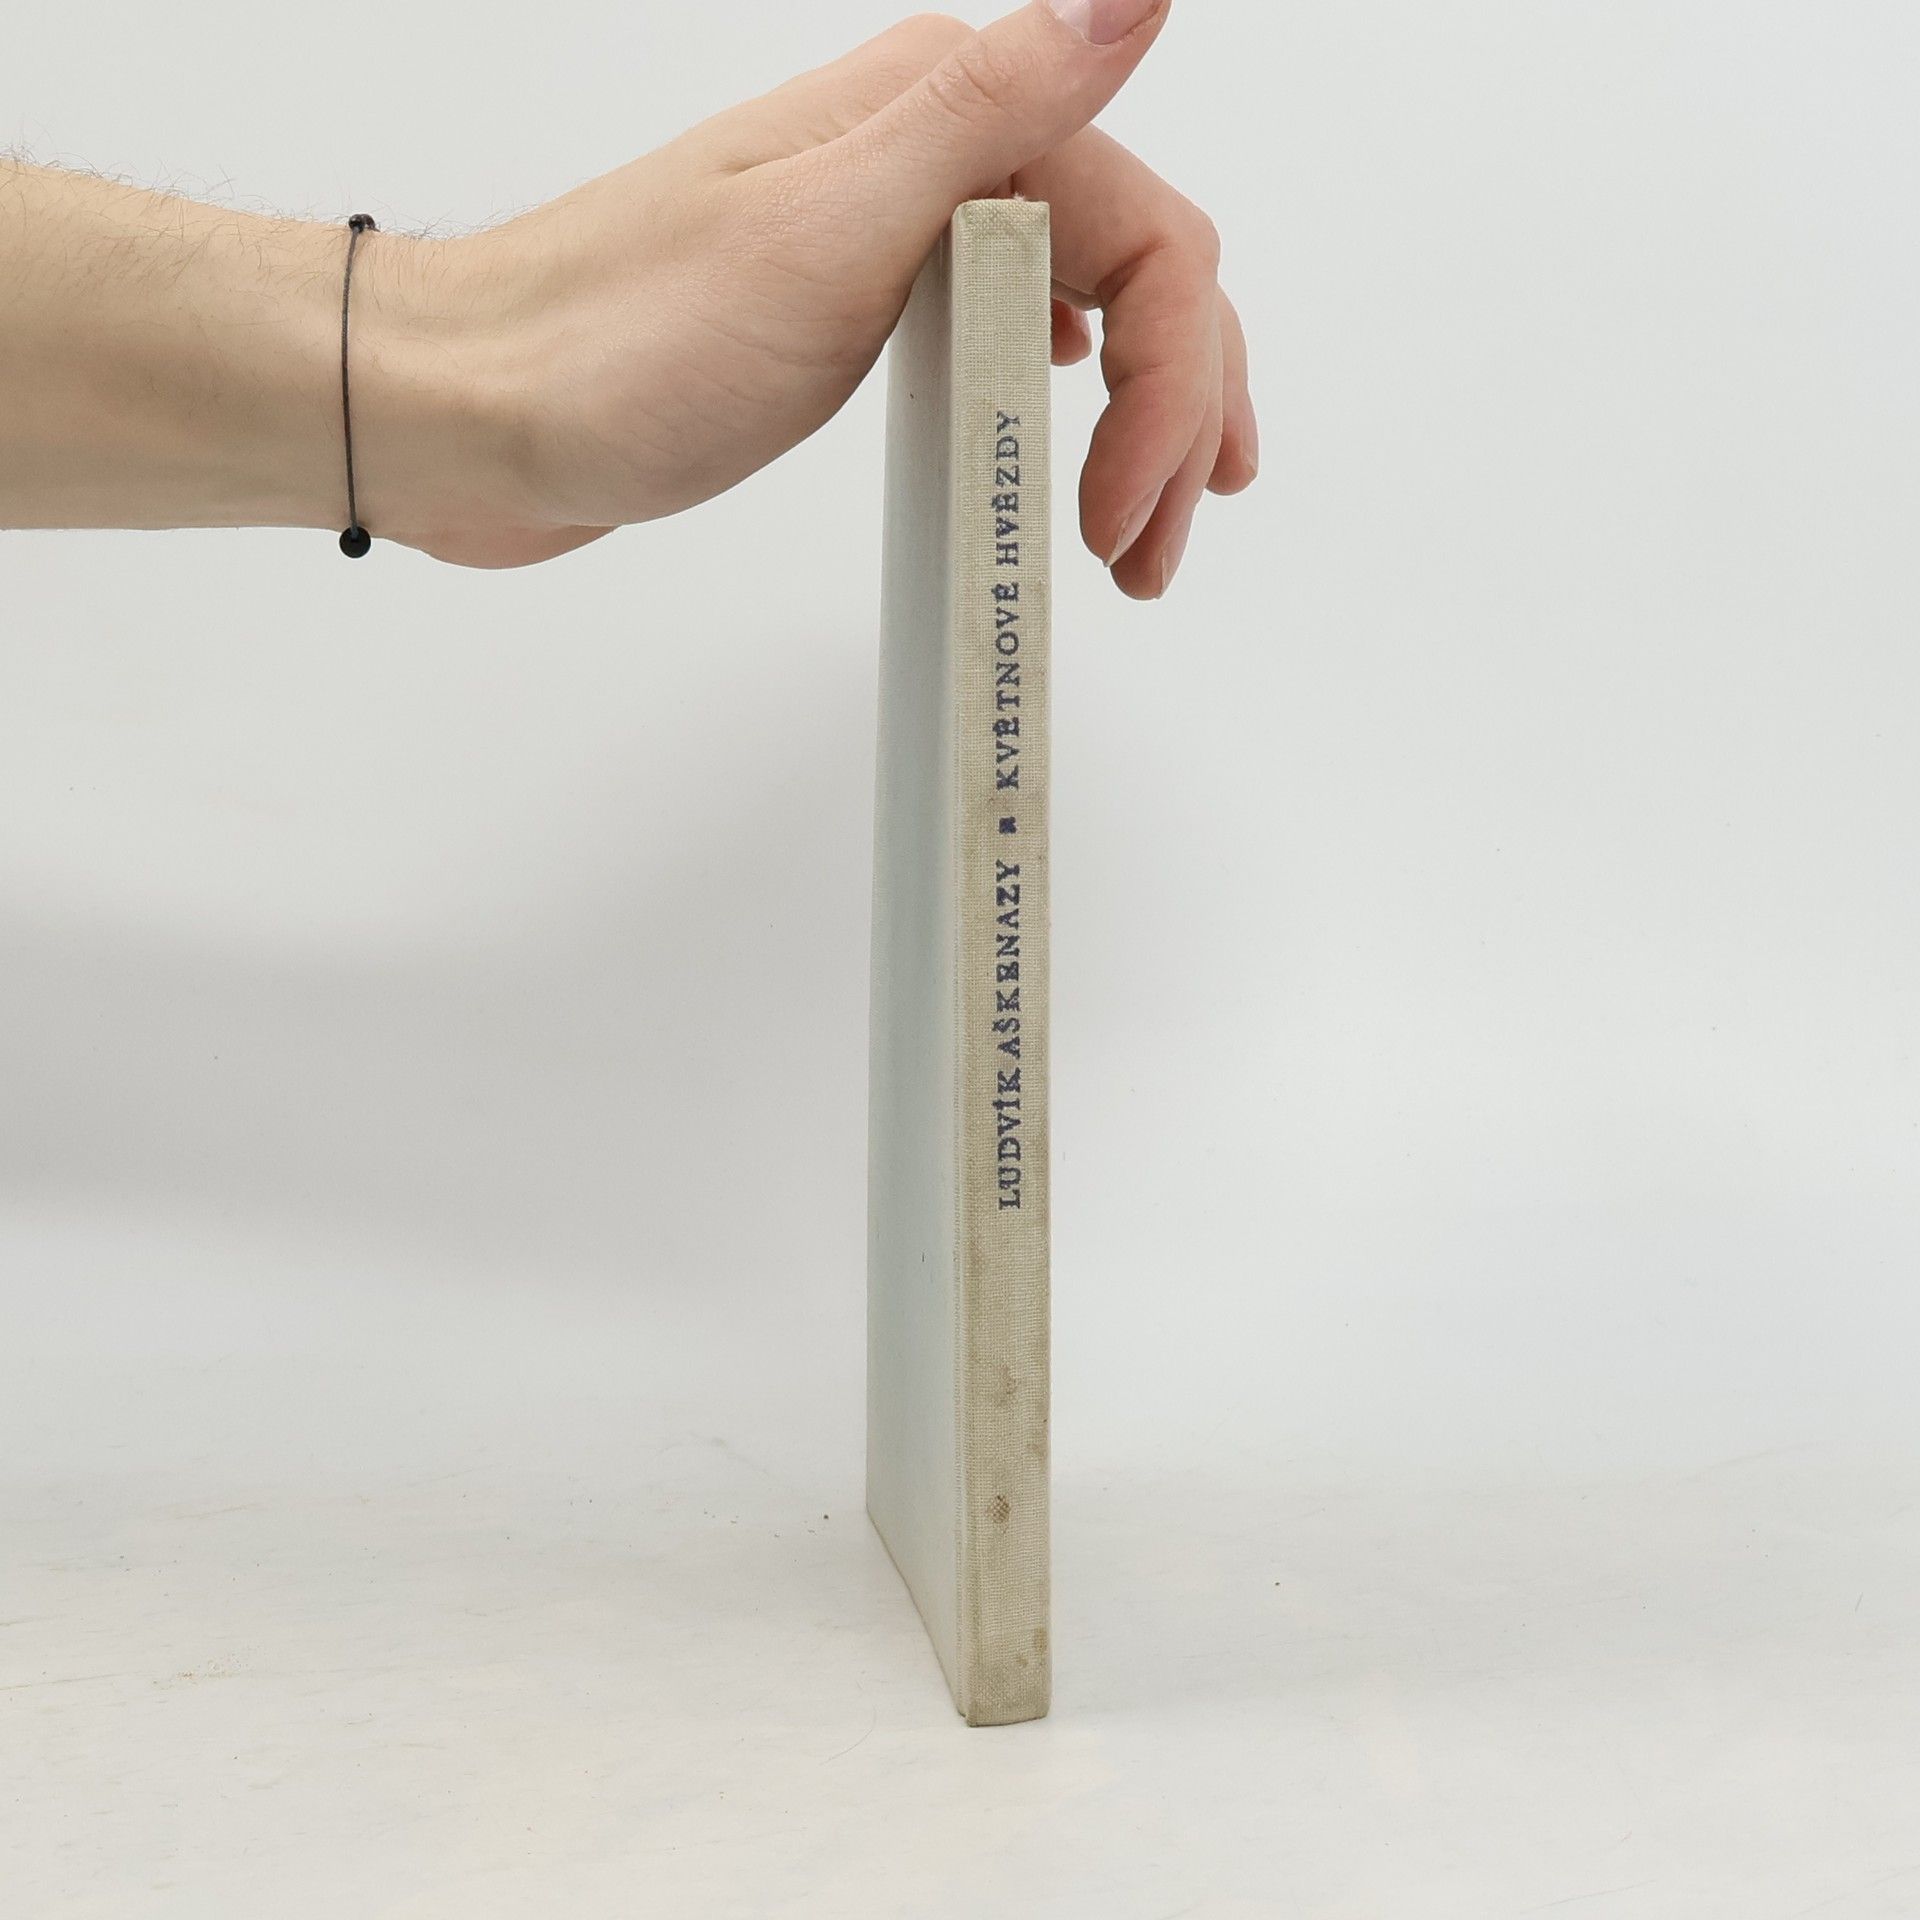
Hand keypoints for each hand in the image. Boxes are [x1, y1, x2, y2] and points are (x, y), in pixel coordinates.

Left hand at [425, 0, 1256, 591]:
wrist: (478, 412)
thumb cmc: (620, 342)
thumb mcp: (824, 231)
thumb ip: (991, 112)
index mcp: (942, 122)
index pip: (1148, 237)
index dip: (1170, 384)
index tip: (1124, 508)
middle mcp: (933, 161)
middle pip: (1138, 270)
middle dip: (1177, 413)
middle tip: (1152, 546)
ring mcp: (899, 236)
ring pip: (1088, 307)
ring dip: (1142, 417)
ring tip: (1136, 531)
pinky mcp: (862, 312)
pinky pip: (1013, 336)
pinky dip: (1067, 398)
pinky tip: (1068, 425)